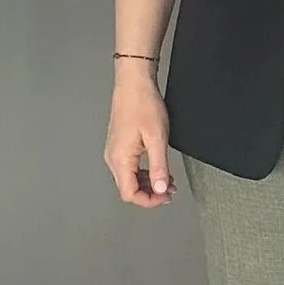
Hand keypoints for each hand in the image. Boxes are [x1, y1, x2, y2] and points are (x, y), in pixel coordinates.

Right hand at [105, 65, 174, 206]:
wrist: (134, 84)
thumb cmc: (143, 105)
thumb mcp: (157, 138)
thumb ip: (159, 167)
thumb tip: (160, 189)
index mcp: (120, 158)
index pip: (130, 194)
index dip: (149, 200)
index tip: (165, 196)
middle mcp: (113, 157)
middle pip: (128, 189)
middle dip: (151, 194)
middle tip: (170, 190)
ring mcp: (115, 151)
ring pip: (129, 180)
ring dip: (148, 184)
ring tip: (167, 180)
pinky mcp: (119, 146)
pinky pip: (130, 168)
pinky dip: (144, 174)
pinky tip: (157, 169)